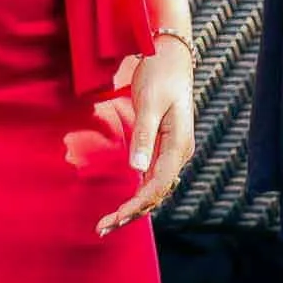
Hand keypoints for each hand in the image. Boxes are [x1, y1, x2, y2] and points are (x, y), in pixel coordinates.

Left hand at [100, 36, 195, 236]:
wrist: (170, 54)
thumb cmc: (160, 74)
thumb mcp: (149, 102)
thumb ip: (144, 136)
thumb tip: (136, 169)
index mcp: (179, 145)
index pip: (158, 186)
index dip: (136, 205)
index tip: (114, 218)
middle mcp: (178, 152)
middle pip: (157, 192)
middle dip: (132, 212)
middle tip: (103, 228)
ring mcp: (172, 150)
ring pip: (154, 187)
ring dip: (134, 206)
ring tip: (110, 222)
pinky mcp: (163, 145)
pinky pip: (152, 176)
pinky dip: (138, 192)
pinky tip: (125, 204)